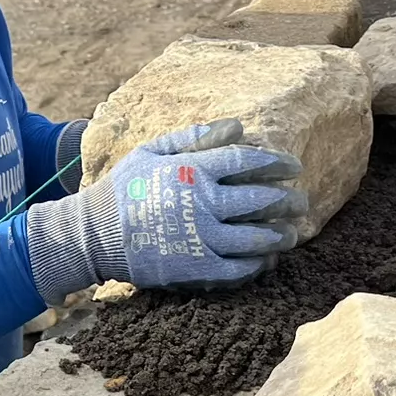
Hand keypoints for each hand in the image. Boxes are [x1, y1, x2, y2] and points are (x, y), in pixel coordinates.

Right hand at [25, 119, 305, 294]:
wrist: (93, 234)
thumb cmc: (123, 188)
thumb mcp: (152, 151)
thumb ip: (195, 137)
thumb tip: (238, 126)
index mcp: (192, 170)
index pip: (247, 162)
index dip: (276, 163)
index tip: (293, 166)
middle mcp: (202, 203)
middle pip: (260, 200)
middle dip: (287, 200)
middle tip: (301, 202)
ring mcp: (201, 237)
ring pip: (256, 238)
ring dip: (280, 235)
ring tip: (292, 234)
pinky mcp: (196, 267)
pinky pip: (238, 268)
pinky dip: (257, 264)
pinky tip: (266, 260)